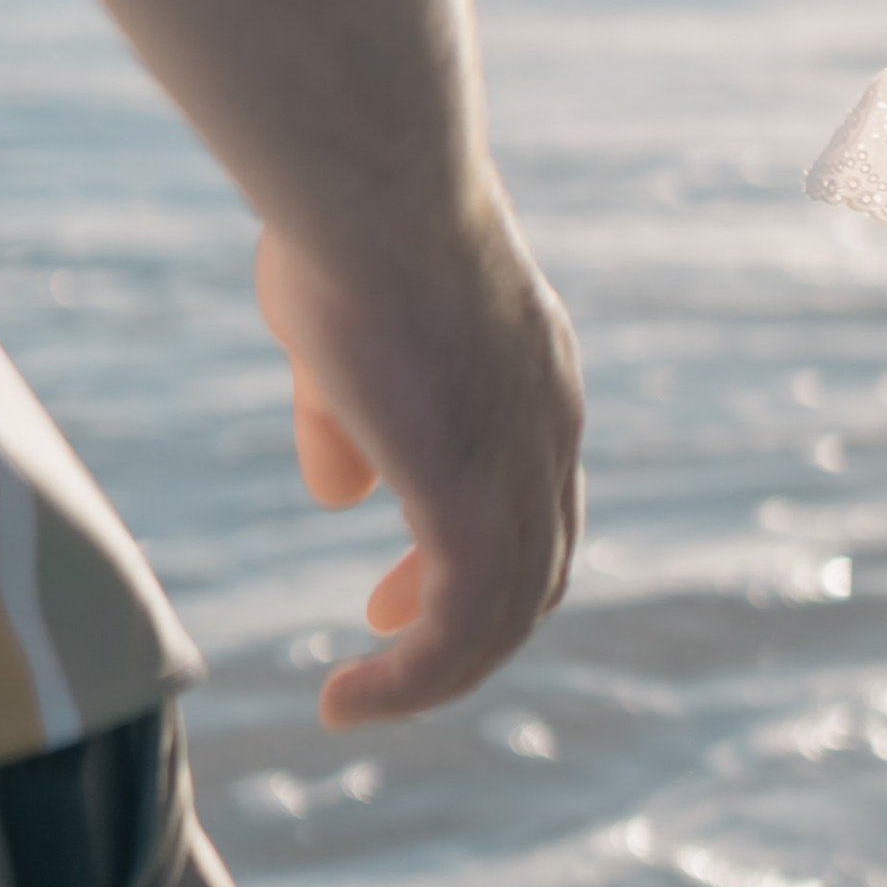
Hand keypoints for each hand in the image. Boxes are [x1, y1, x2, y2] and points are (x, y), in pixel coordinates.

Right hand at [255, 196, 584, 727]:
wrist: (375, 186)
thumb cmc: (346, 229)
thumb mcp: (339, 331)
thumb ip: (342, 413)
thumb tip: (338, 489)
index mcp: (533, 378)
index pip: (534, 497)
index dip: (475, 553)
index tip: (399, 587)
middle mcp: (548, 429)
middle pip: (540, 565)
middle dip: (467, 618)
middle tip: (387, 631)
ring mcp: (523, 467)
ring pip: (508, 615)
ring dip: (434, 674)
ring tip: (357, 700)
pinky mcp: (475, 501)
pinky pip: (462, 629)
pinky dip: (412, 683)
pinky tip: (347, 700)